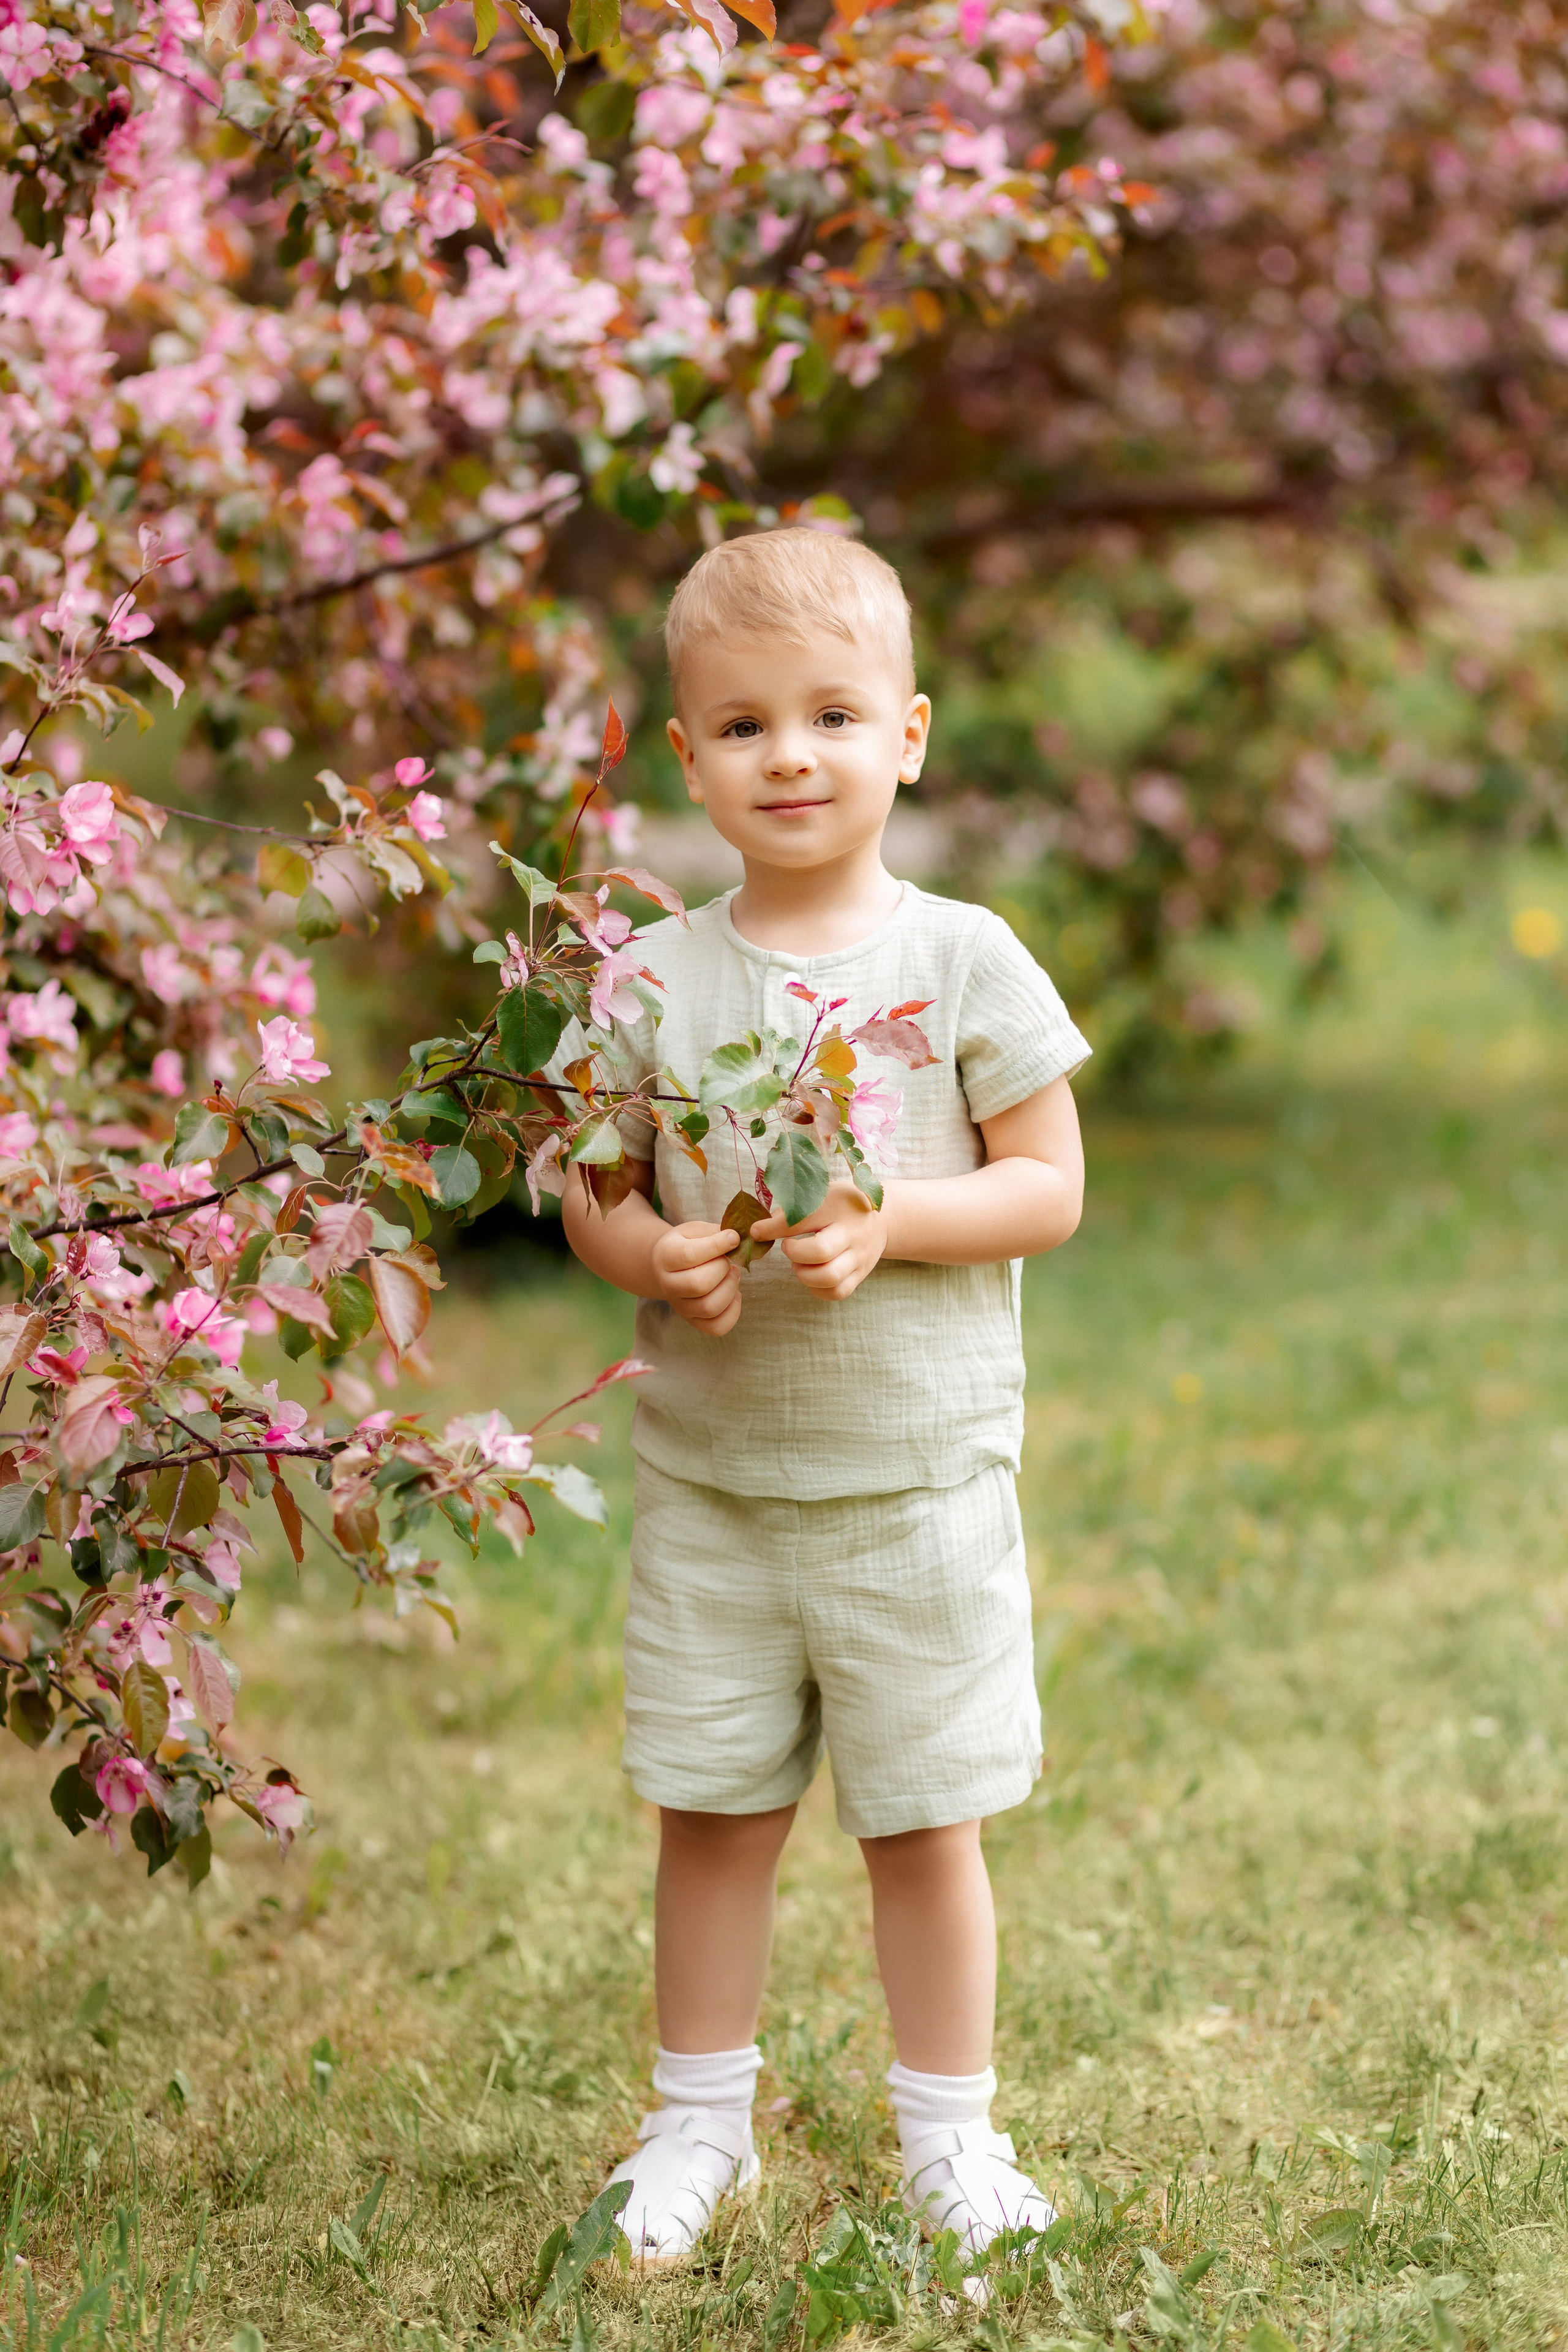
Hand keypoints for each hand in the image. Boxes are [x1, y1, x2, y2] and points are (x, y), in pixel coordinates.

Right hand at [650, 1219, 743, 1335]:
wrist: (668, 1267)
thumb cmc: (686, 1244)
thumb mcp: (694, 1231)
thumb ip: (714, 1232)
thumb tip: (736, 1238)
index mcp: (665, 1257)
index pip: (689, 1255)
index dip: (717, 1246)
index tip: (734, 1239)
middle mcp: (668, 1285)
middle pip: (698, 1284)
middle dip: (723, 1269)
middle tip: (729, 1261)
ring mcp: (680, 1307)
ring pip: (709, 1307)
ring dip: (730, 1289)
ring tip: (732, 1275)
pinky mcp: (693, 1321)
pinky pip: (717, 1327)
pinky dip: (733, 1312)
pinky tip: (733, 1295)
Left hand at [753, 1181, 886, 1302]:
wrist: (883, 1218)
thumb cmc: (842, 1204)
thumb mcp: (821, 1194)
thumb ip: (792, 1209)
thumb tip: (760, 1230)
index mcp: (838, 1207)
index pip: (802, 1218)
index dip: (773, 1228)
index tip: (757, 1231)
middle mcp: (852, 1233)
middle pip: (821, 1251)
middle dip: (795, 1253)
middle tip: (789, 1247)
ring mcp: (859, 1257)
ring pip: (829, 1277)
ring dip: (805, 1274)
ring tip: (800, 1264)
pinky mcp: (861, 1275)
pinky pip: (837, 1292)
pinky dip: (817, 1289)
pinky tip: (811, 1275)